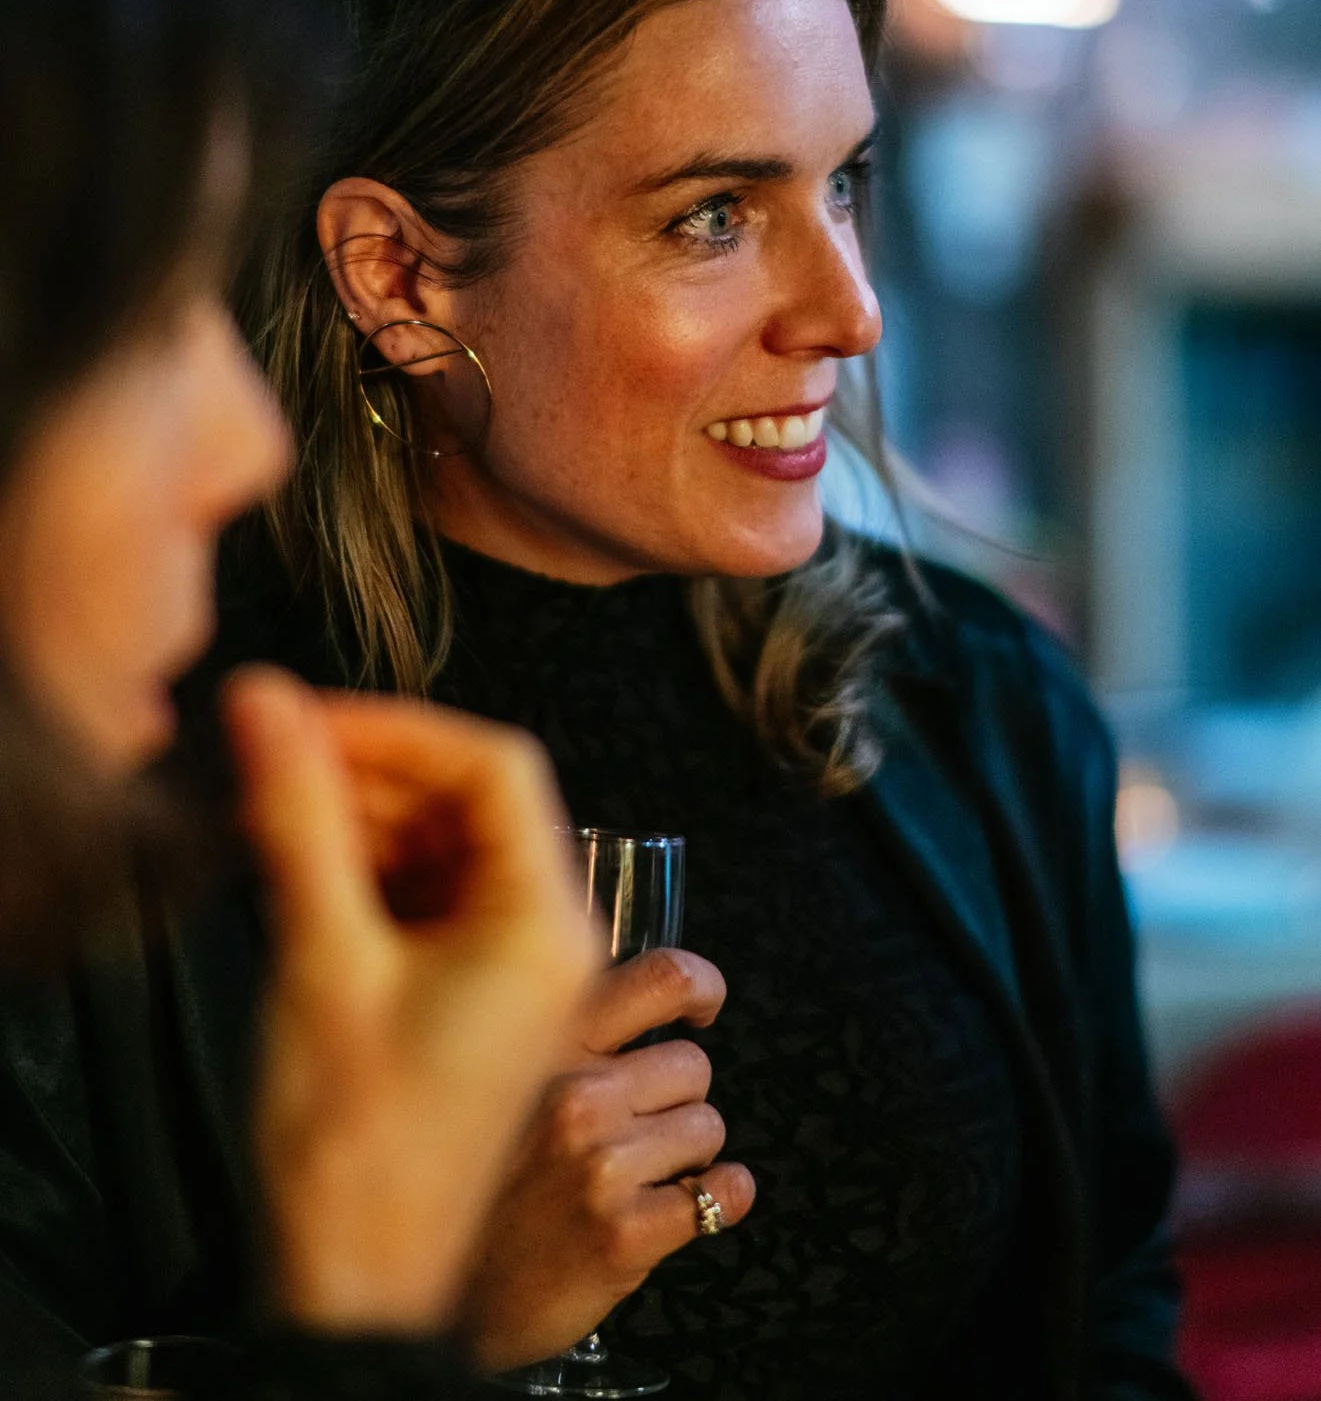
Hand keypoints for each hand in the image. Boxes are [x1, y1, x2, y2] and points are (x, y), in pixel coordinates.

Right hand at [225, 666, 600, 1333]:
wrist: (354, 1288)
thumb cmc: (354, 1148)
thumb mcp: (321, 960)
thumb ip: (299, 816)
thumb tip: (267, 701)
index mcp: (546, 924)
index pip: (495, 765)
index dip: (396, 727)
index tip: (306, 722)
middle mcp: (549, 940)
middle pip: (472, 801)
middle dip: (370, 772)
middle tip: (271, 762)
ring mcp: (515, 972)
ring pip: (446, 846)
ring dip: (362, 821)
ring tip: (268, 817)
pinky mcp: (475, 999)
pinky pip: (433, 899)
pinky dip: (368, 874)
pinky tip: (297, 871)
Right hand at [455, 946, 755, 1370]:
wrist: (440, 1304)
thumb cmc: (477, 1188)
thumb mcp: (500, 1080)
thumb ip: (562, 1035)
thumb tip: (640, 1000)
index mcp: (551, 1043)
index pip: (662, 979)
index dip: (699, 986)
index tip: (700, 1007)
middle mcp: (578, 1093)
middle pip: (693, 1065)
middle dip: (675, 1099)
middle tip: (632, 1132)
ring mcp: (602, 1164)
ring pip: (708, 1128)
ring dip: (688, 1154)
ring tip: (634, 1177)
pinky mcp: (626, 1234)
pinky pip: (723, 1194)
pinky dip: (720, 1200)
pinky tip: (684, 1208)